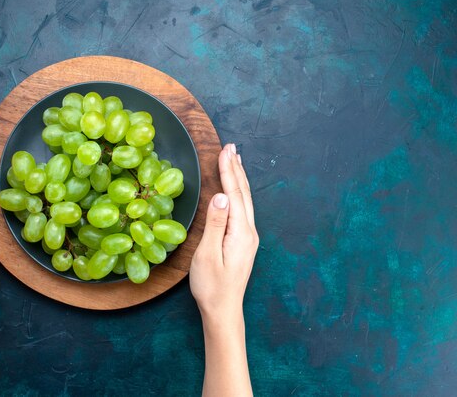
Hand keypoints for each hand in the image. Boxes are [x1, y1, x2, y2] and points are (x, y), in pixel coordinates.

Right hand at [190, 143, 258, 324]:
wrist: (223, 310)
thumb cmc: (211, 286)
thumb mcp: (207, 255)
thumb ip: (215, 224)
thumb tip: (221, 196)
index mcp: (241, 233)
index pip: (234, 194)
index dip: (228, 171)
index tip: (225, 150)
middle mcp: (249, 232)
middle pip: (243, 194)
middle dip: (236, 169)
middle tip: (231, 147)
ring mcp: (248, 237)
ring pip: (245, 201)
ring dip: (239, 178)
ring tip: (235, 159)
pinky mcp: (244, 241)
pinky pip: (243, 209)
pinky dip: (239, 192)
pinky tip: (235, 189)